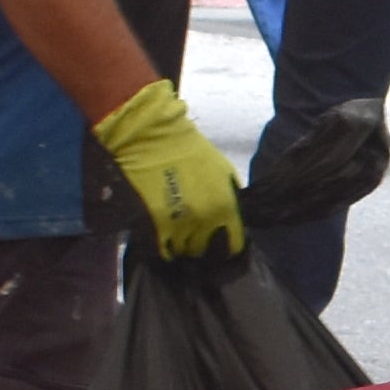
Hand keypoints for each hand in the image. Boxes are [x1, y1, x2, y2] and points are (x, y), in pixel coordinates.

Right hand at [90, 78, 245, 257]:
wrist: (155, 139)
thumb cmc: (191, 150)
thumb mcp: (223, 170)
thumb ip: (231, 197)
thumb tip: (233, 219)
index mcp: (226, 207)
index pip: (234, 244)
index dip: (228, 244)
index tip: (222, 242)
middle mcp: (206, 221)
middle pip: (205, 249)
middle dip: (201, 242)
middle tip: (195, 232)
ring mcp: (181, 225)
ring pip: (184, 250)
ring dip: (182, 242)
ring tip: (177, 231)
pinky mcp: (157, 225)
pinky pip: (165, 248)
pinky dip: (165, 246)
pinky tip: (164, 237)